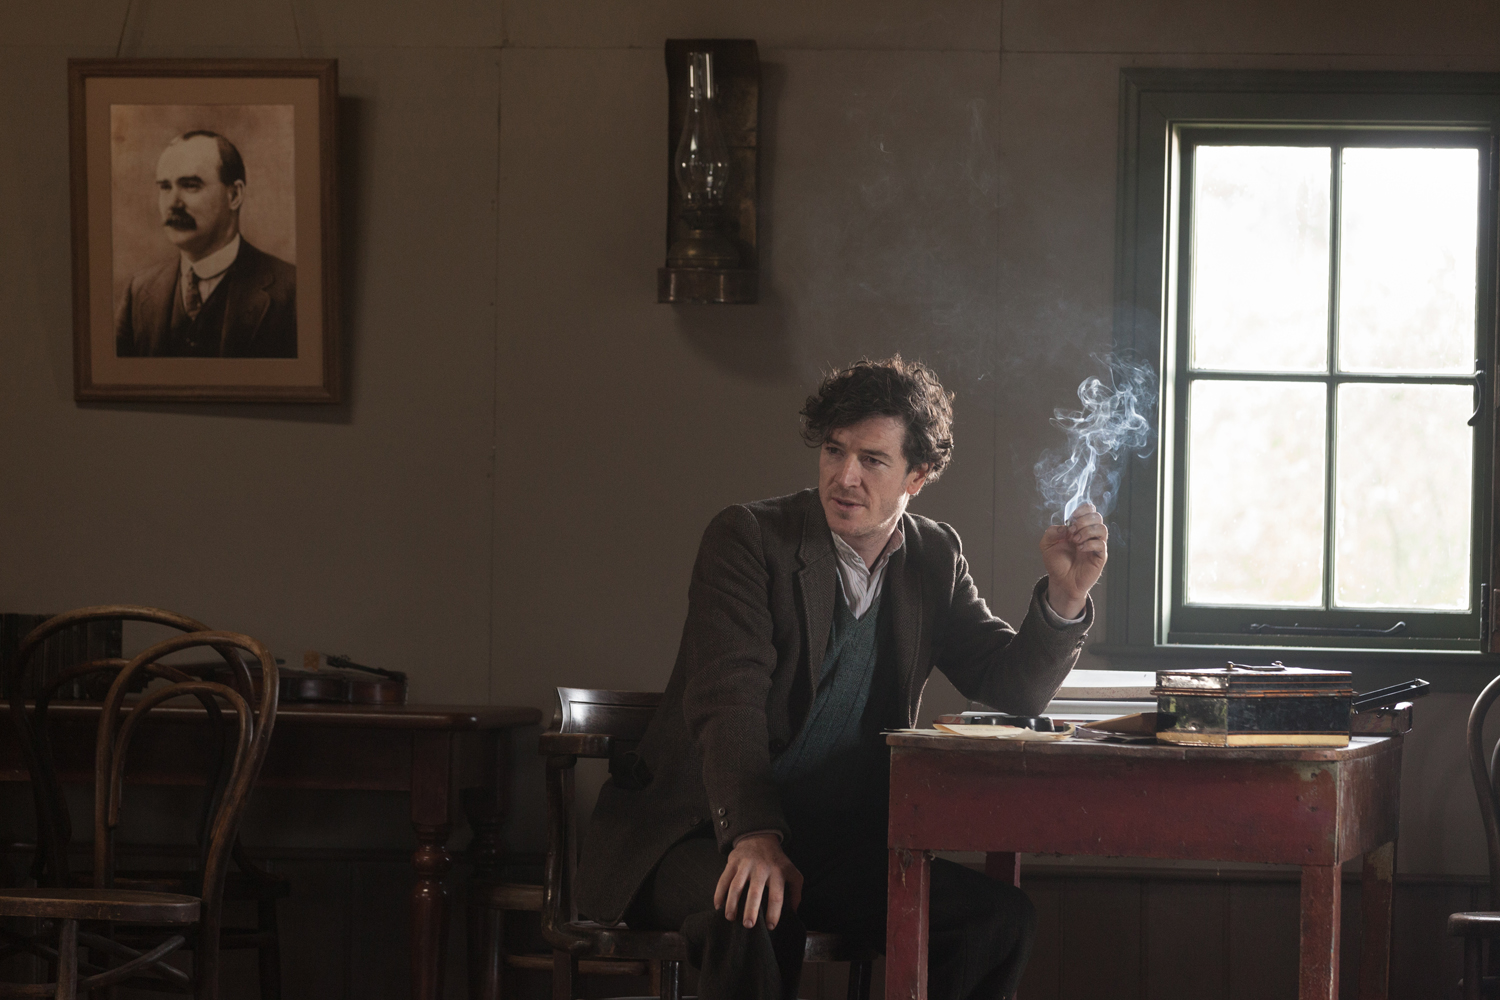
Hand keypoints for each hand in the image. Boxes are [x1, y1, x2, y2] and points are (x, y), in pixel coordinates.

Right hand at [714, 832, 802, 929]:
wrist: (760, 837)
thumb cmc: (776, 861)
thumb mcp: (792, 872)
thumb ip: (796, 891)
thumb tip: (794, 911)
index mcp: (777, 873)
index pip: (777, 896)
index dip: (774, 913)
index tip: (770, 926)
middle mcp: (761, 869)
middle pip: (755, 892)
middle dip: (751, 910)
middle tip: (748, 925)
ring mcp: (745, 865)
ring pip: (736, 886)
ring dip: (732, 903)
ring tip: (730, 918)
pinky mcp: (733, 862)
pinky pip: (724, 879)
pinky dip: (719, 893)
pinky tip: (718, 906)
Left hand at [1039, 503, 1107, 618]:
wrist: (1061, 581)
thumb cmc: (1056, 563)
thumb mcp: (1046, 545)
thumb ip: (1051, 532)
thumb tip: (1065, 527)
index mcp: (1079, 527)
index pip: (1089, 509)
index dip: (1082, 509)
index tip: (1071, 517)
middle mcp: (1089, 534)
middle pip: (1097, 516)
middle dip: (1083, 520)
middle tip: (1071, 531)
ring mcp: (1096, 545)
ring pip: (1102, 528)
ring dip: (1086, 531)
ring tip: (1075, 541)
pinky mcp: (1100, 556)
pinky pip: (1101, 544)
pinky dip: (1089, 544)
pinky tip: (1080, 549)